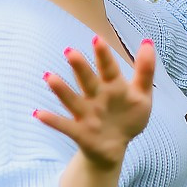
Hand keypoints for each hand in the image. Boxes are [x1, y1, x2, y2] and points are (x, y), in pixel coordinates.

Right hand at [35, 37, 155, 169]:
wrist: (116, 146)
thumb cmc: (128, 116)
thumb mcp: (142, 95)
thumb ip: (145, 70)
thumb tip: (148, 42)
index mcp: (113, 86)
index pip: (108, 68)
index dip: (103, 56)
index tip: (97, 39)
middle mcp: (96, 96)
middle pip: (87, 80)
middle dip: (80, 67)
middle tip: (71, 52)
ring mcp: (86, 113)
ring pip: (72, 99)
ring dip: (61, 89)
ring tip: (49, 77)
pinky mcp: (79, 131)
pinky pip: (64, 125)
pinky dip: (52, 120)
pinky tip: (38, 114)